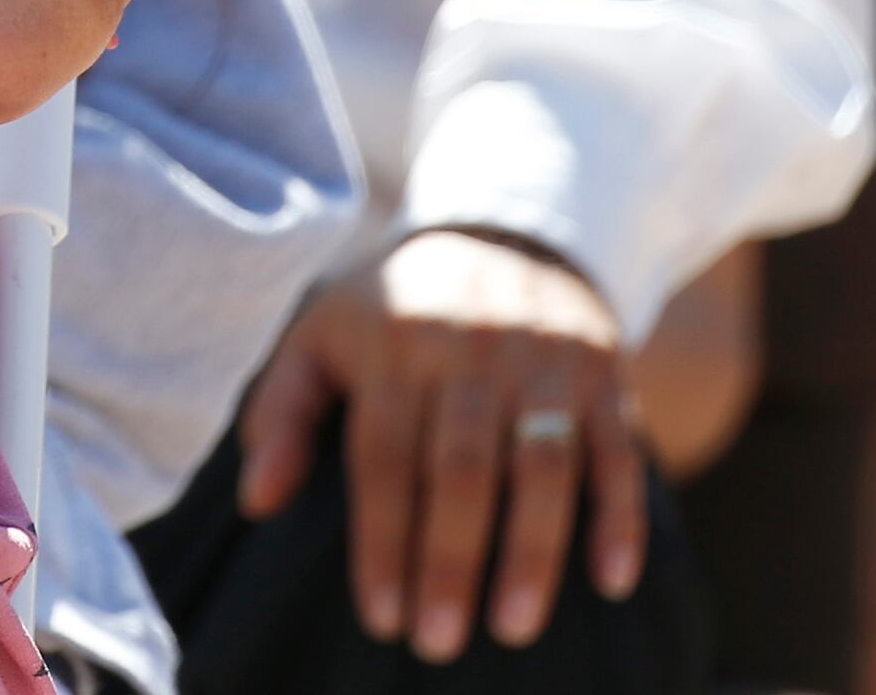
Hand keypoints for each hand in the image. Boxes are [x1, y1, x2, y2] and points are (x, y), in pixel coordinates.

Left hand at [239, 230, 649, 661]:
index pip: (383, 458)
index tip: (381, 618)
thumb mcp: (322, 333)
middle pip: (462, 470)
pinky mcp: (604, 371)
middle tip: (438, 643)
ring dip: (533, 552)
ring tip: (514, 629)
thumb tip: (256, 500)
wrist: (501, 231)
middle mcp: (469, 348)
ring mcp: (543, 360)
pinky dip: (619, 516)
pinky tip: (611, 579)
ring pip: (543, 465)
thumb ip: (283, 410)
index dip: (382, 542)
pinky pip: (617, 450)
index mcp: (393, 342)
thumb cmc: (394, 307)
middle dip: (450, 561)